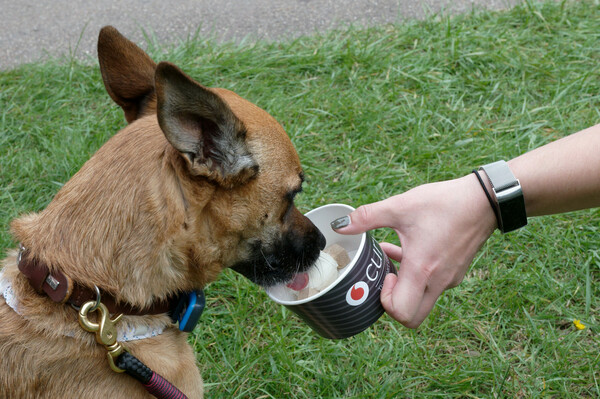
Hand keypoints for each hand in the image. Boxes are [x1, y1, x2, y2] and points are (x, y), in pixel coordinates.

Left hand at [332, 174, 495, 327]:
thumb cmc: (444, 203)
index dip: (386, 302)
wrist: (485, 199)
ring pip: (422, 299)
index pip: (402, 313)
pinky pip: (432, 284)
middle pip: (412, 316)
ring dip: (404, 284)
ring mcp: (450, 279)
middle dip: (394, 303)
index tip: (385, 275)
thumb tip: (341, 224)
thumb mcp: (400, 206)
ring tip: (393, 255)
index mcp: (423, 271)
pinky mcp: (455, 271)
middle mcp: (438, 282)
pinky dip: (417, 274)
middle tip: (386, 276)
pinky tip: (408, 247)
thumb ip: (367, 217)